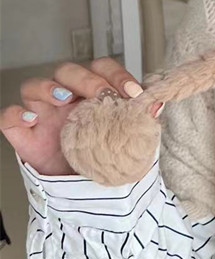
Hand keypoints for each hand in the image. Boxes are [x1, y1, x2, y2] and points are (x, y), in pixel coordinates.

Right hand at [0, 57, 162, 176]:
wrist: (86, 190)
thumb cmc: (106, 155)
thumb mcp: (127, 137)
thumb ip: (139, 119)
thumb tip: (156, 103)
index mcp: (94, 92)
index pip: (102, 68)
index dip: (116, 74)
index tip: (132, 92)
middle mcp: (67, 99)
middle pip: (68, 71)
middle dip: (86, 79)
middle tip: (102, 96)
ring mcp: (43, 114)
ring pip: (34, 85)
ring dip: (49, 87)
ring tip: (65, 100)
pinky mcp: (24, 135)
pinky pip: (9, 116)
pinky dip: (16, 114)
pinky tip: (32, 120)